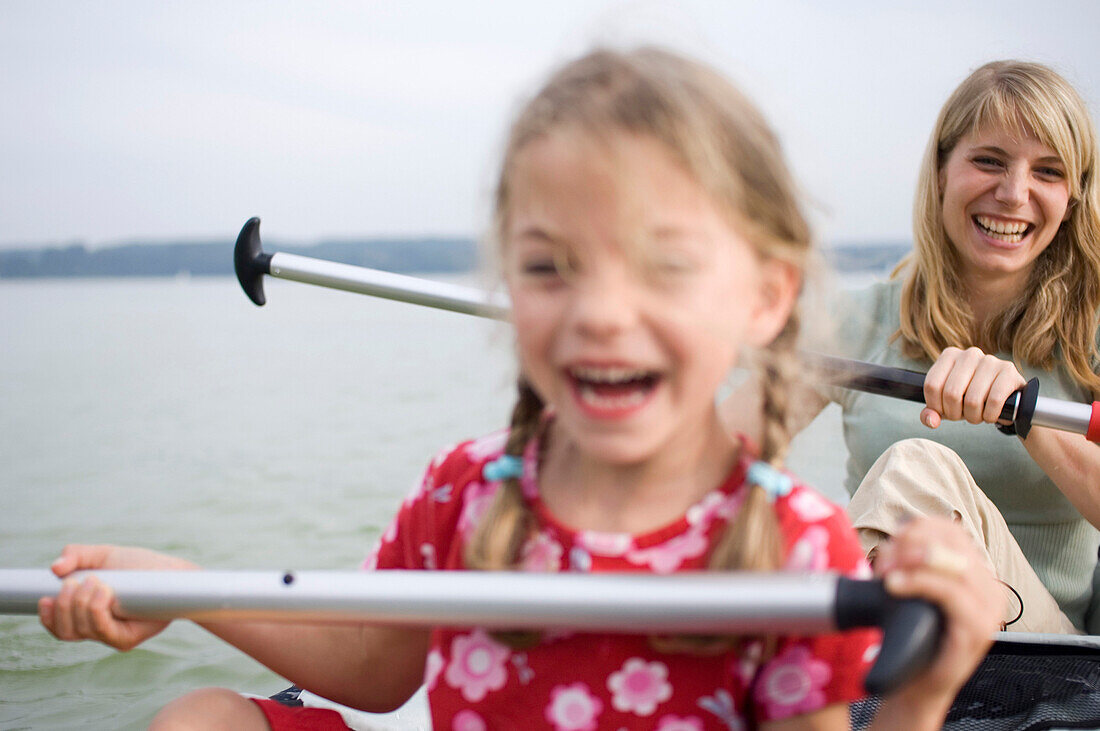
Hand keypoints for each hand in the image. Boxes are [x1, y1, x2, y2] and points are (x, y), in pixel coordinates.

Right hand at [38, 544, 197, 650]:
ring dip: (81, 603)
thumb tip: (54, 569)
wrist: (172, 572)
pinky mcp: (127, 639)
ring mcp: (112, 636)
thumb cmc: (140, 566)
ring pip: (81, 630)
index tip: (45, 598)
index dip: (47, 617)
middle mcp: (98, 629)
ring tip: (97, 581)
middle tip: (78, 581)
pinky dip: (96, 609)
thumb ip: (77, 555)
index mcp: (87, 614)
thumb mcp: (105, 555)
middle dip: (64, 605)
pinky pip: (102, 632)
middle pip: (65, 631)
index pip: (58, 627)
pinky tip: (104, 591)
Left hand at [873, 517, 1000, 703]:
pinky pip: (950, 593)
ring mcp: (988, 609)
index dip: (919, 527)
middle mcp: (989, 588)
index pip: (953, 531)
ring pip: (952, 565)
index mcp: (977, 574)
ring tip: (886, 573)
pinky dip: (919, 582)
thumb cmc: (915, 633)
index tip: (893, 537)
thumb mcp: (917, 587)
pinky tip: (895, 585)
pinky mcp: (977, 628)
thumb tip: (901, 527)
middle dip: (911, 544)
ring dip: (911, 561)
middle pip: (951, 544)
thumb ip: (917, 559)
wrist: (918, 683)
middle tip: (885, 559)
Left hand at [921, 347, 1025, 429]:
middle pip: (951, 393)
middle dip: (955, 413)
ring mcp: (990, 360)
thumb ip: (932, 412)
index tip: (944, 411)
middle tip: (963, 415)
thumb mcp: (947, 404)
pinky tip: (991, 414)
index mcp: (949, 355)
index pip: (932, 385)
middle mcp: (969, 354)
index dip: (936, 406)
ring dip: (974, 416)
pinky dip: (990, 415)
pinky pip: (994, 401)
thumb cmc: (970, 397)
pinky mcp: (1008, 371)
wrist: (1006, 396)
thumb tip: (931, 420)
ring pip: (973, 400)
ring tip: (978, 415)